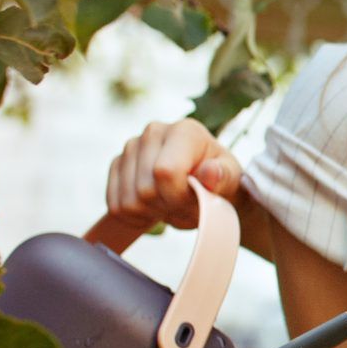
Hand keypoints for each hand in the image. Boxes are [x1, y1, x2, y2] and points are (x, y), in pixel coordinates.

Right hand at [104, 118, 241, 238]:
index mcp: (185, 131)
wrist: (204, 182)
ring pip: (129, 201)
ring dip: (153, 213)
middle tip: (186, 205)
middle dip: (168, 207)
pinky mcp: (117, 165)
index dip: (178, 197)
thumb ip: (223, 177)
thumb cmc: (219, 179)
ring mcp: (131, 147)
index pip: (165, 172)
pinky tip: (155, 208)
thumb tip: (210, 172)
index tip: (195, 200)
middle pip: (145, 190)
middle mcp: (153, 132)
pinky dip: (136, 216)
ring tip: (172, 204)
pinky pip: (115, 205)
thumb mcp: (230, 179)